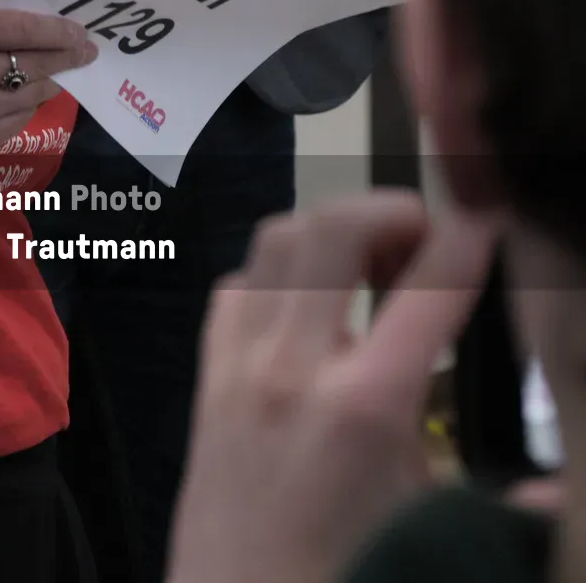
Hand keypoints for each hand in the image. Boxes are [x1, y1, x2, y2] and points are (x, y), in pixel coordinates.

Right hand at [0, 7, 96, 152]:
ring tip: (55, 70)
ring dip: (48, 80)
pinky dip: (26, 103)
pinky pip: (22, 117)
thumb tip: (46, 30)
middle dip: (69, 56)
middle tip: (87, 51)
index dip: (58, 30)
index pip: (24, 30)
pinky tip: (17, 94)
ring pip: (36, 93)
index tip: (81, 31)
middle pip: (38, 65)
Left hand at [165, 192, 498, 582]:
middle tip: (426, 240)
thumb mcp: (429, 530)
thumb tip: (552, 494)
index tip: (488, 225)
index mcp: (365, 409)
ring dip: (333, 230)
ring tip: (374, 263)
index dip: (467, 242)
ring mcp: (240, 366)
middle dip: (392, 212)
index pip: (427, 289)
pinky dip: (277, 273)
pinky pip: (237, 285)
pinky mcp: (206, 378)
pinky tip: (310, 308)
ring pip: (279, 239)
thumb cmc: (344, 582)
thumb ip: (495, 500)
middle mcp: (295, 368)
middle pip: (336, 228)